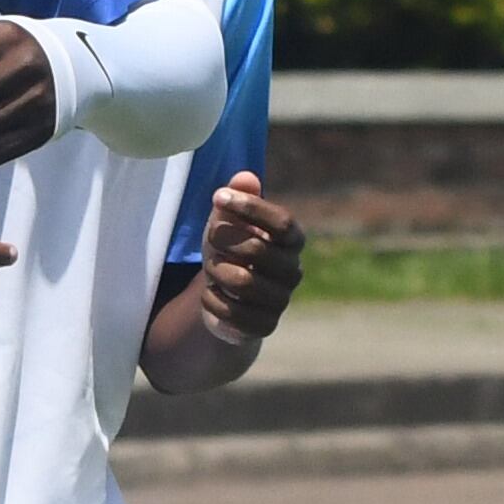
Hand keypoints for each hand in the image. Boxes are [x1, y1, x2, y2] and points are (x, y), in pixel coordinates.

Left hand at [190, 173, 307, 340]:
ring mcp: (280, 300)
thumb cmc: (230, 248)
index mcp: (292, 241)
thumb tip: (245, 178)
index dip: (250, 208)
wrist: (227, 296)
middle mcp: (293, 271)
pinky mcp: (264, 326)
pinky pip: (232, 313)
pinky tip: (210, 294)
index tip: (217, 196)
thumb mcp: (228, 221)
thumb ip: (237, 198)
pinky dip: (212, 301)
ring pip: (243, 283)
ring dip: (216, 272)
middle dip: (224, 243)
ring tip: (211, 270)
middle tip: (210, 242)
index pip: (282, 222)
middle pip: (257, 251)